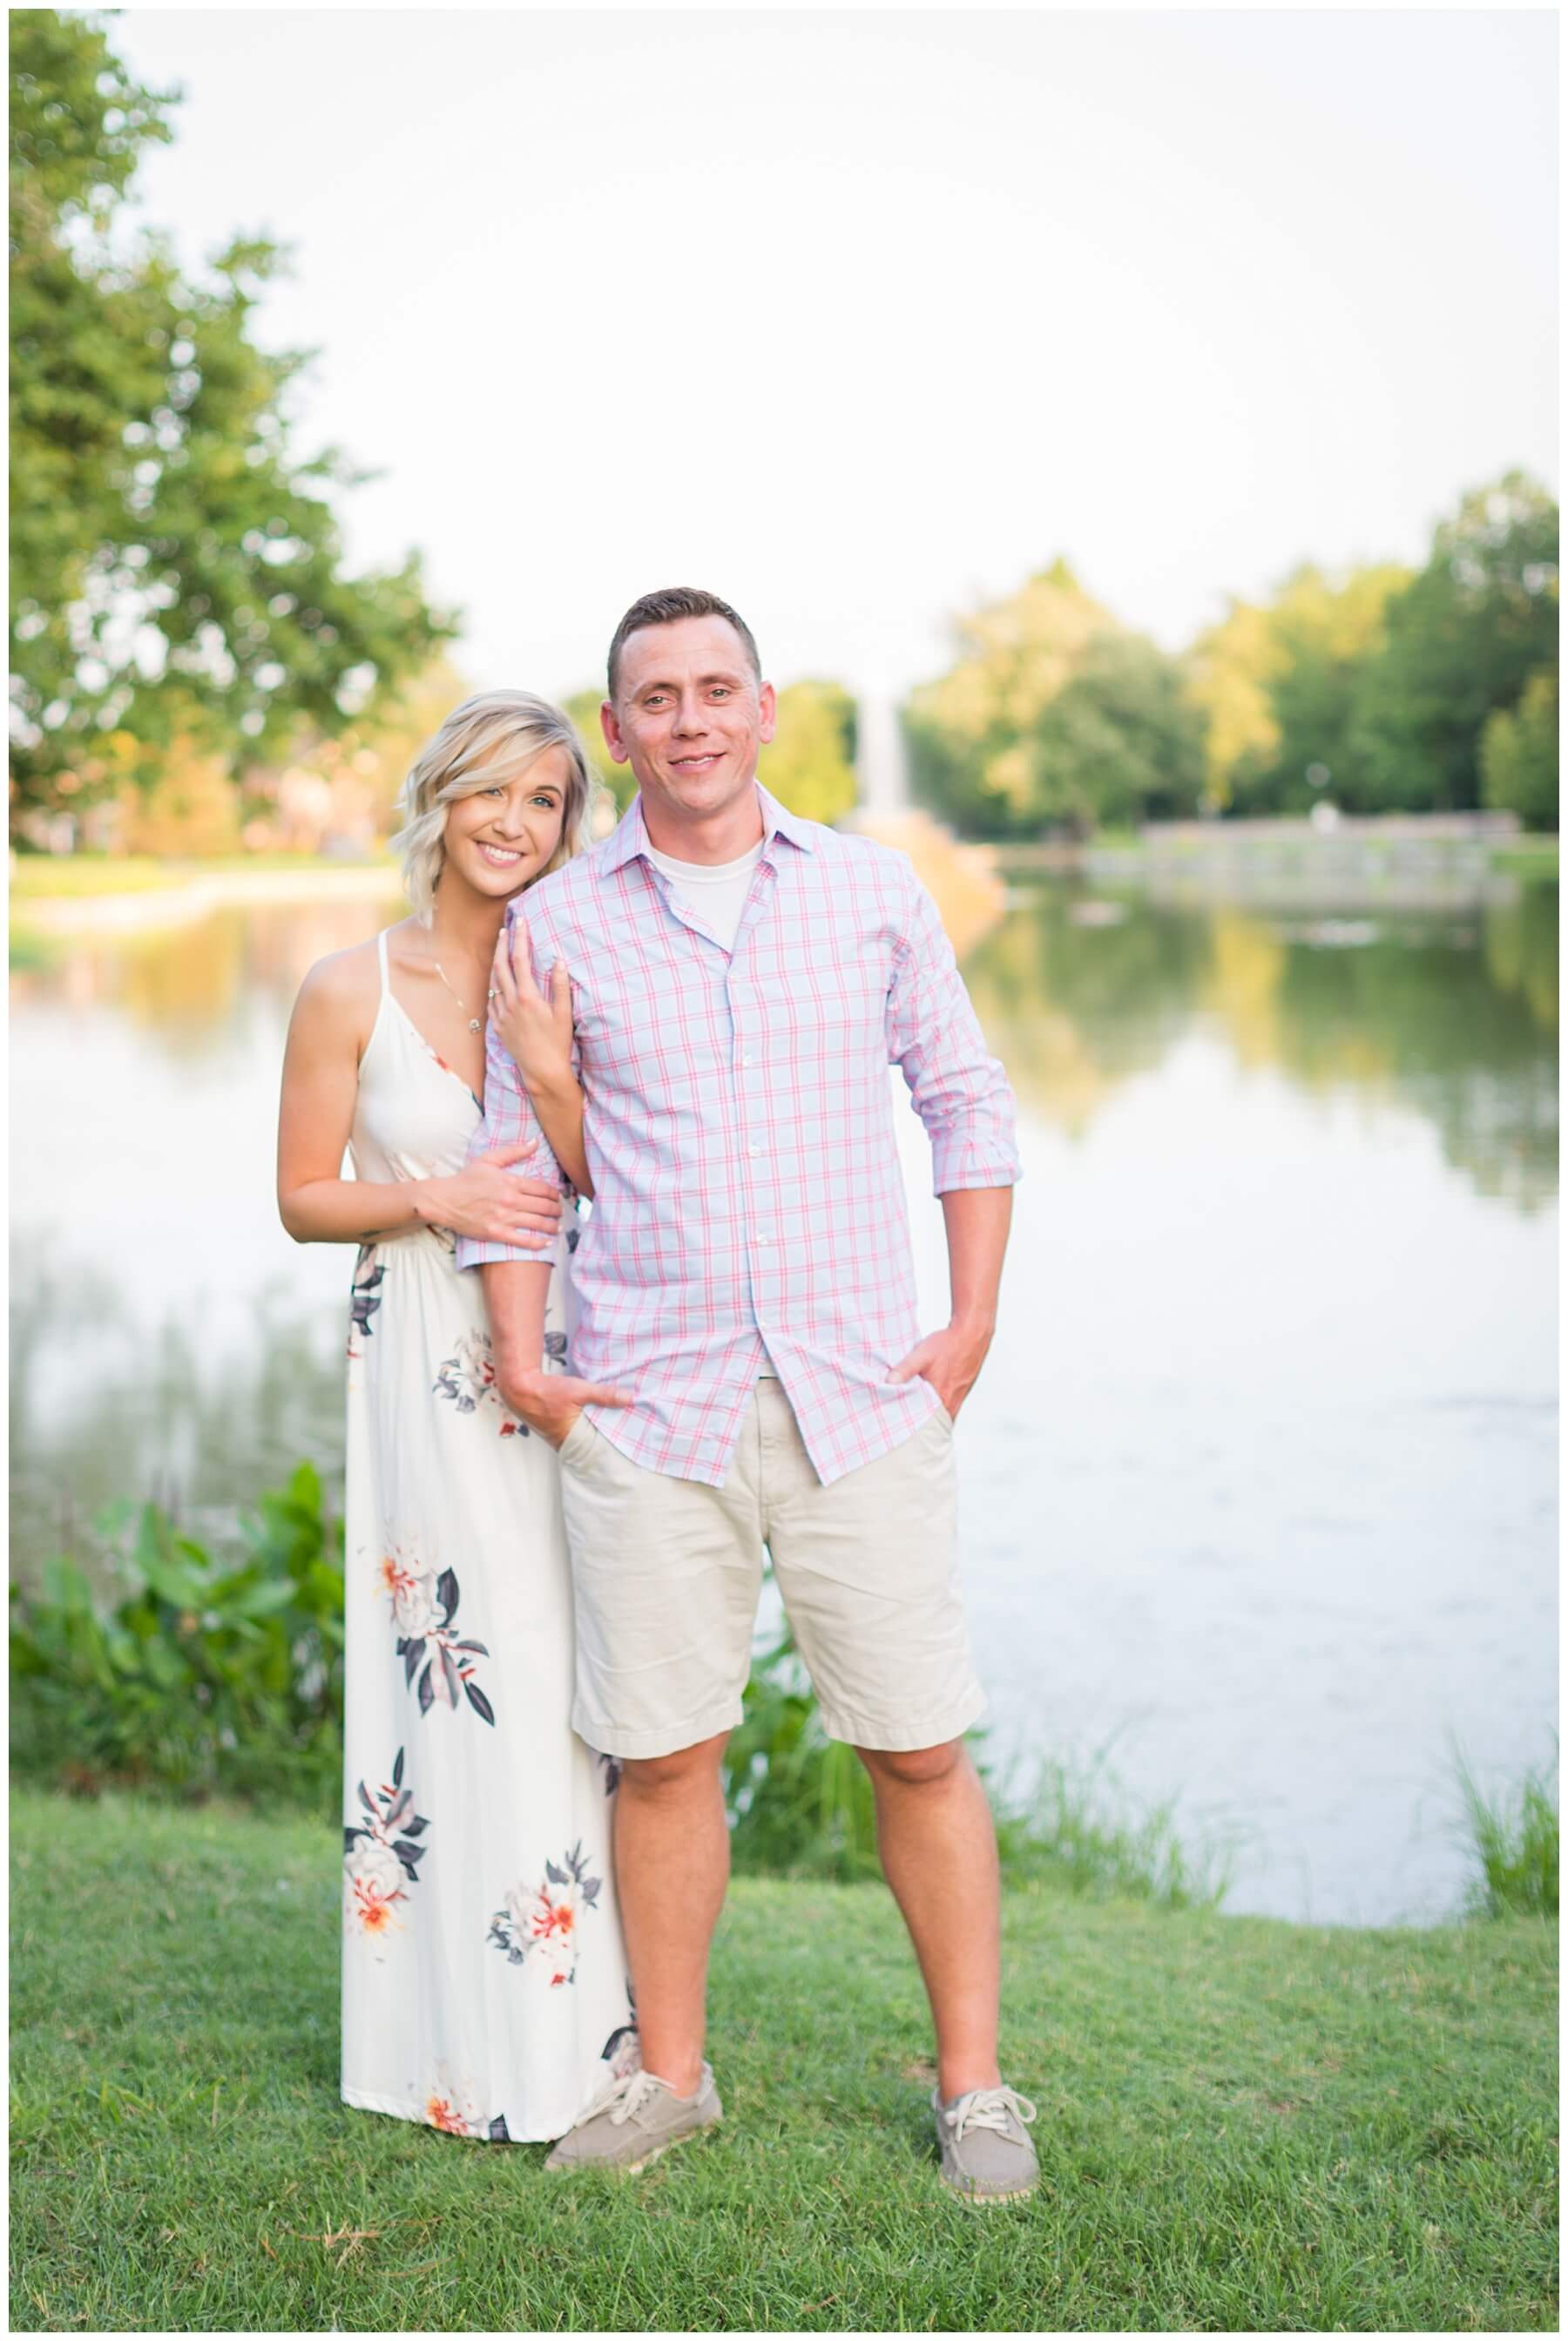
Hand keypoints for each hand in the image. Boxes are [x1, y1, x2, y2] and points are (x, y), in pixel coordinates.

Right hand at [417, 1145, 563, 1246]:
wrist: (444, 1200)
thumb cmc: (466, 1179)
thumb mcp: (489, 1159)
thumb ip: (514, 1151)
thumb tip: (535, 1142)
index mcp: (510, 1182)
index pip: (542, 1189)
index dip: (555, 1194)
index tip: (558, 1197)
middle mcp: (510, 1200)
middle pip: (544, 1207)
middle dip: (557, 1210)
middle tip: (561, 1213)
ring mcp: (504, 1218)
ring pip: (538, 1223)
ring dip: (553, 1226)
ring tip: (558, 1227)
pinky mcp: (496, 1233)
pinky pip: (523, 1240)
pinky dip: (538, 1243)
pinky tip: (548, 1243)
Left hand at [490, 912, 574, 1099]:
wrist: (542, 1071)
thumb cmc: (557, 1043)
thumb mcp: (564, 1013)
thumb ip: (561, 985)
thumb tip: (559, 960)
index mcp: (528, 997)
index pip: (521, 960)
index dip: (520, 938)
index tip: (522, 923)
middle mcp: (511, 1003)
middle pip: (501, 966)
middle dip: (503, 945)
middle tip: (505, 929)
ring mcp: (502, 1015)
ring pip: (493, 981)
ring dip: (496, 962)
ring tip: (500, 949)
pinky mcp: (498, 1025)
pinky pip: (491, 999)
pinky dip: (494, 985)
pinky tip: (497, 980)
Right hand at [494, 1366, 632, 1447]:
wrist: (520, 1388)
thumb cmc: (547, 1391)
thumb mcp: (578, 1390)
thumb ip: (604, 1395)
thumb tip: (630, 1398)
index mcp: (571, 1439)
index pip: (598, 1449)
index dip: (613, 1446)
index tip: (630, 1443)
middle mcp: (564, 1443)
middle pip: (591, 1445)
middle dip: (606, 1439)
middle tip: (627, 1435)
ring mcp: (557, 1438)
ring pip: (582, 1439)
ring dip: (595, 1432)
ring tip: (615, 1427)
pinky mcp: (554, 1430)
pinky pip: (574, 1433)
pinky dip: (584, 1427)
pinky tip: (594, 1420)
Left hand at [888, 1318, 993, 1422]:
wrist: (971, 1334)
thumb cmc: (948, 1344)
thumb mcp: (921, 1355)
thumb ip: (904, 1370)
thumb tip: (889, 1383)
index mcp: (942, 1397)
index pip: (926, 1423)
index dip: (913, 1426)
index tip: (901, 1426)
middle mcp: (953, 1401)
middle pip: (934, 1421)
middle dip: (920, 1422)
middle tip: (905, 1421)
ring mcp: (959, 1397)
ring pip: (942, 1413)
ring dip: (930, 1413)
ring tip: (915, 1410)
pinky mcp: (962, 1390)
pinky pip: (948, 1405)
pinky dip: (938, 1405)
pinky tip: (930, 1396)